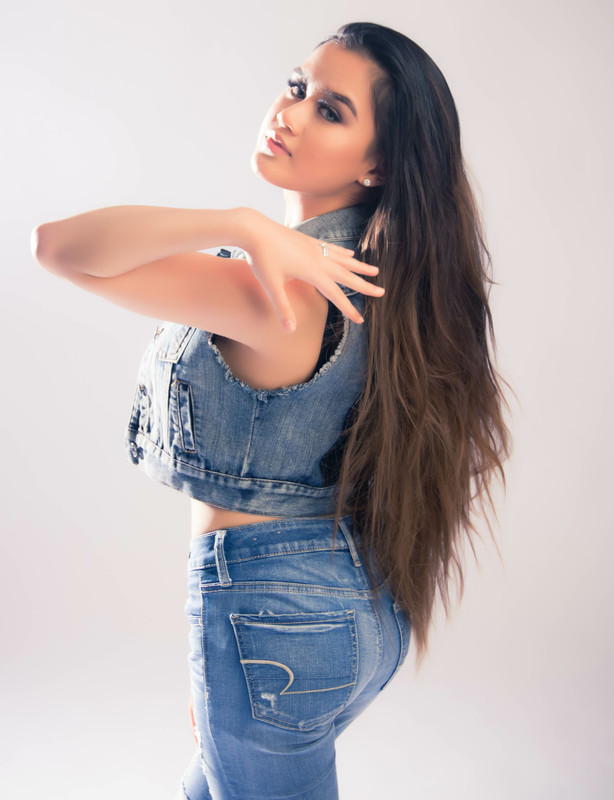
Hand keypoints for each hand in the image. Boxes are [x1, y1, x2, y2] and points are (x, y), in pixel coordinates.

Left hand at [241, 210, 384, 332]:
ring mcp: (315, 248)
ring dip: (359, 267)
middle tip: (382, 292)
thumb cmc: (260, 257)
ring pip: (343, 260)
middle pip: (347, 275)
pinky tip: (350, 254)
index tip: (360, 320)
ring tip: (375, 271)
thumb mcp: (271, 285)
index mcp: (312, 272)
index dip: (348, 309)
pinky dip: (343, 253)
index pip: (336, 294)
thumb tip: (289, 331)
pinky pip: (332, 249)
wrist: (252, 228)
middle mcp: (318, 259)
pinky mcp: (308, 240)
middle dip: (365, 286)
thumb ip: (283, 308)